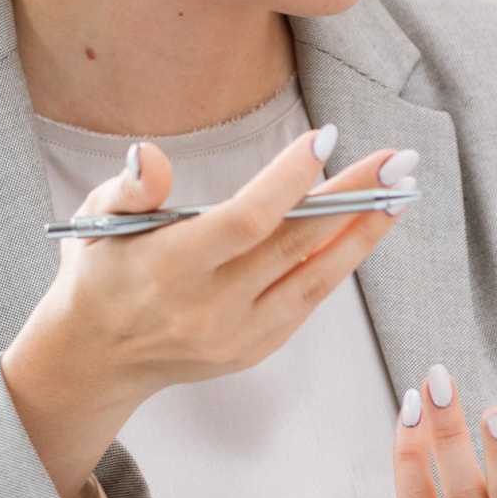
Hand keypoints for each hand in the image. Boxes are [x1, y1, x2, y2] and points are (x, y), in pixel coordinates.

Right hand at [0, 130, 408, 497]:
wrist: (95, 359)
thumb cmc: (99, 273)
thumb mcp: (94, 221)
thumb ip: (130, 188)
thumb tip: (150, 156)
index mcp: (168, 269)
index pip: (244, 221)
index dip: (288, 181)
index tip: (325, 138)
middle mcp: (208, 308)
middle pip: (295, 245)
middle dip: (353, 199)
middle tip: (398, 160)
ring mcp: (237, 335)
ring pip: (315, 278)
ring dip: (364, 233)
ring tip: (401, 193)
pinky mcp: (255, 349)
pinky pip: (308, 300)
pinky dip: (339, 262)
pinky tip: (365, 228)